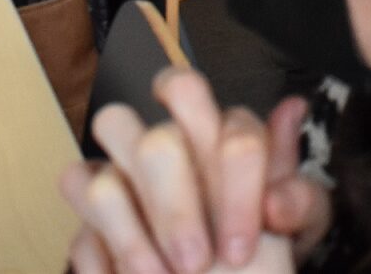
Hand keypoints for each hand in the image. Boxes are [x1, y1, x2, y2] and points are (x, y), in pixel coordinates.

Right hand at [61, 72, 328, 273]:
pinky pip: (73, 222)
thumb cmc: (263, 263)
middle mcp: (171, 150)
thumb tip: (291, 112)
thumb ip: (296, 184)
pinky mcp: (89, 220)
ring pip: (104, 175)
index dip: (234, 184)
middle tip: (196, 263)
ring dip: (132, 236)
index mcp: (227, 142)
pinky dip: (99, 255)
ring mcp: (123, 182)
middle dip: (175, 209)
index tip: (240, 249)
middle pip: (157, 140)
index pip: (226, 122)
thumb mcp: (297, 233)